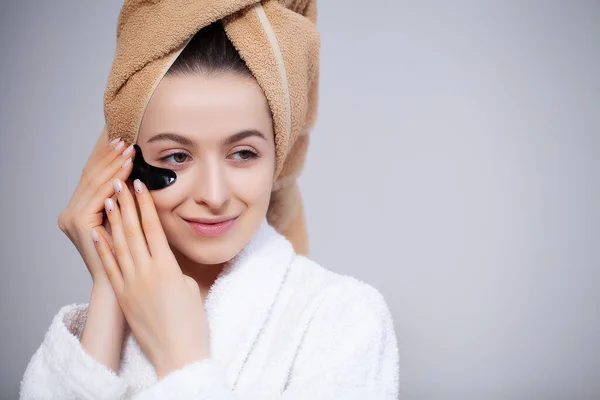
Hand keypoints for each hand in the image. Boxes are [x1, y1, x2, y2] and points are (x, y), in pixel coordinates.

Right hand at [57, 131, 135, 286]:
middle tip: (127, 142)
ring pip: (95, 183)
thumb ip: (120, 201)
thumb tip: (133, 175)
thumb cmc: (125, 257)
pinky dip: (114, 180)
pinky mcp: (79, 223)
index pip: (91, 179)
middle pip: (91, 177)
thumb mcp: (121, 222)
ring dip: (114, 165)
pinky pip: (100, 195)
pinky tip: (127, 169)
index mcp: (76, 213)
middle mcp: (69, 214)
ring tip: (130, 152)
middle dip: (110, 158)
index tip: (122, 145)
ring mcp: (71, 219)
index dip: (106, 160)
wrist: (118, 285)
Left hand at [92, 177, 209, 378]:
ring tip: (108, 198)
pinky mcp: (122, 296)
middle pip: (133, 230)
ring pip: (119, 244)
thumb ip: (173, 266)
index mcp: (167, 267)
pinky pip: (110, 267)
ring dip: (113, 219)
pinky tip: (97, 232)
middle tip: (120, 181)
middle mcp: (146, 271)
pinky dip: (103, 248)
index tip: (140, 186)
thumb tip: (161, 257)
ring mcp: (131, 284)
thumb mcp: (188, 286)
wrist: (178, 353)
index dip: (146, 204)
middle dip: (126, 204)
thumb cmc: (191, 322)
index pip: (153, 228)